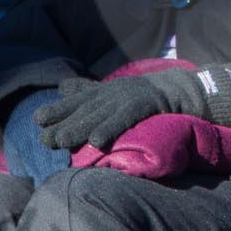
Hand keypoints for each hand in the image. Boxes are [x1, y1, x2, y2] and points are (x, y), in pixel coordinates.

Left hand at [34, 67, 230, 151]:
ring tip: (60, 141)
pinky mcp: (149, 103)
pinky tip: (97, 141)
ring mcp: (132, 95)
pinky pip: (127, 117)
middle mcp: (117, 90)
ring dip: (79, 128)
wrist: (191, 89)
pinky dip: (111, 128)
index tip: (39, 120)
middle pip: (86, 107)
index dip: (60, 109)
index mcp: (110, 90)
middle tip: (44, 138)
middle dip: (63, 121)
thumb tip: (64, 88)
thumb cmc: (154, 97)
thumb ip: (95, 92)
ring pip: (101, 113)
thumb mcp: (121, 95)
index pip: (80, 99)